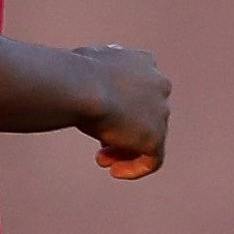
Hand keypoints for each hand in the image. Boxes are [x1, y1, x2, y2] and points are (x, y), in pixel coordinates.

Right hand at [74, 45, 169, 178]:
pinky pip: (152, 160)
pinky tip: (115, 171)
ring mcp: (160, 111)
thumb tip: (74, 73)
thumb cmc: (73, 73)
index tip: (101, 115)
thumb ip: (93, 71)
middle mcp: (159, 84)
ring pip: (148, 137)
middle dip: (123, 129)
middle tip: (101, 142)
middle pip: (145, 114)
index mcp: (143, 62)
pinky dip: (135, 168)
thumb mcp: (83, 62)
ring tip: (102, 159)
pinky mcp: (156, 137)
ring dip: (124, 149)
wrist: (80, 85)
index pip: (140, 86)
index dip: (122, 104)